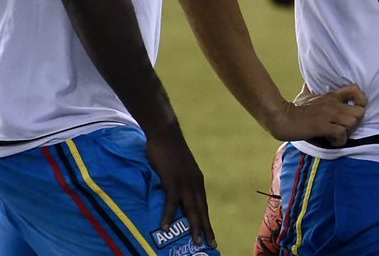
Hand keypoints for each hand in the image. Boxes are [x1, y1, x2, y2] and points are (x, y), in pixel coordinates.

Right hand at [144, 122, 215, 247]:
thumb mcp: (180, 169)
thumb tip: (176, 195)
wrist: (166, 134)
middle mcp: (195, 184)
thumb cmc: (170, 150)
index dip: (207, 221)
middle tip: (212, 245)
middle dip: (206, 229)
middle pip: (201, 211)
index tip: (211, 236)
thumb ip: (180, 183)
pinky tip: (166, 227)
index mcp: (197, 182)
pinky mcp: (172, 181)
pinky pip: (171, 202)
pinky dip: (169, 216)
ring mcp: (184, 183)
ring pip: (191, 209)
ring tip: (196, 242)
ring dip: (194, 227)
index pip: (204, 206)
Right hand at [265, 84, 367, 145]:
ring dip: (347, 133)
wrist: (281, 118)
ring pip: (352, 123)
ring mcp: (328, 115)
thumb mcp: (305, 95)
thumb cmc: (293, 108)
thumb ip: (311, 90)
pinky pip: (341, 134)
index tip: (354, 110)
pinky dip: (339, 141)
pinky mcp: (322, 126)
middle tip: (345, 128)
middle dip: (356, 123)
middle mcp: (333, 104)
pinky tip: (331, 141)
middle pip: (360, 111)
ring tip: (337, 136)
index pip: (355, 90)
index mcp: (331, 96)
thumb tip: (308, 84)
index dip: (361, 101)